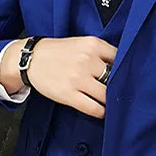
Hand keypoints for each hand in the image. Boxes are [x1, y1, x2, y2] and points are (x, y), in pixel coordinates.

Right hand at [2, 36, 116, 118]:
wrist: (31, 58)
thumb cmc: (58, 52)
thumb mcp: (82, 44)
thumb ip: (100, 53)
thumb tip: (120, 70)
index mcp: (93, 44)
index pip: (120, 59)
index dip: (124, 69)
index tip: (124, 76)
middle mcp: (87, 60)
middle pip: (115, 79)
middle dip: (117, 86)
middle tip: (118, 92)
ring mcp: (78, 78)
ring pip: (106, 95)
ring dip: (109, 101)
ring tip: (109, 102)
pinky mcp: (69, 94)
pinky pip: (93, 108)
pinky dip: (100, 112)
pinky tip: (101, 110)